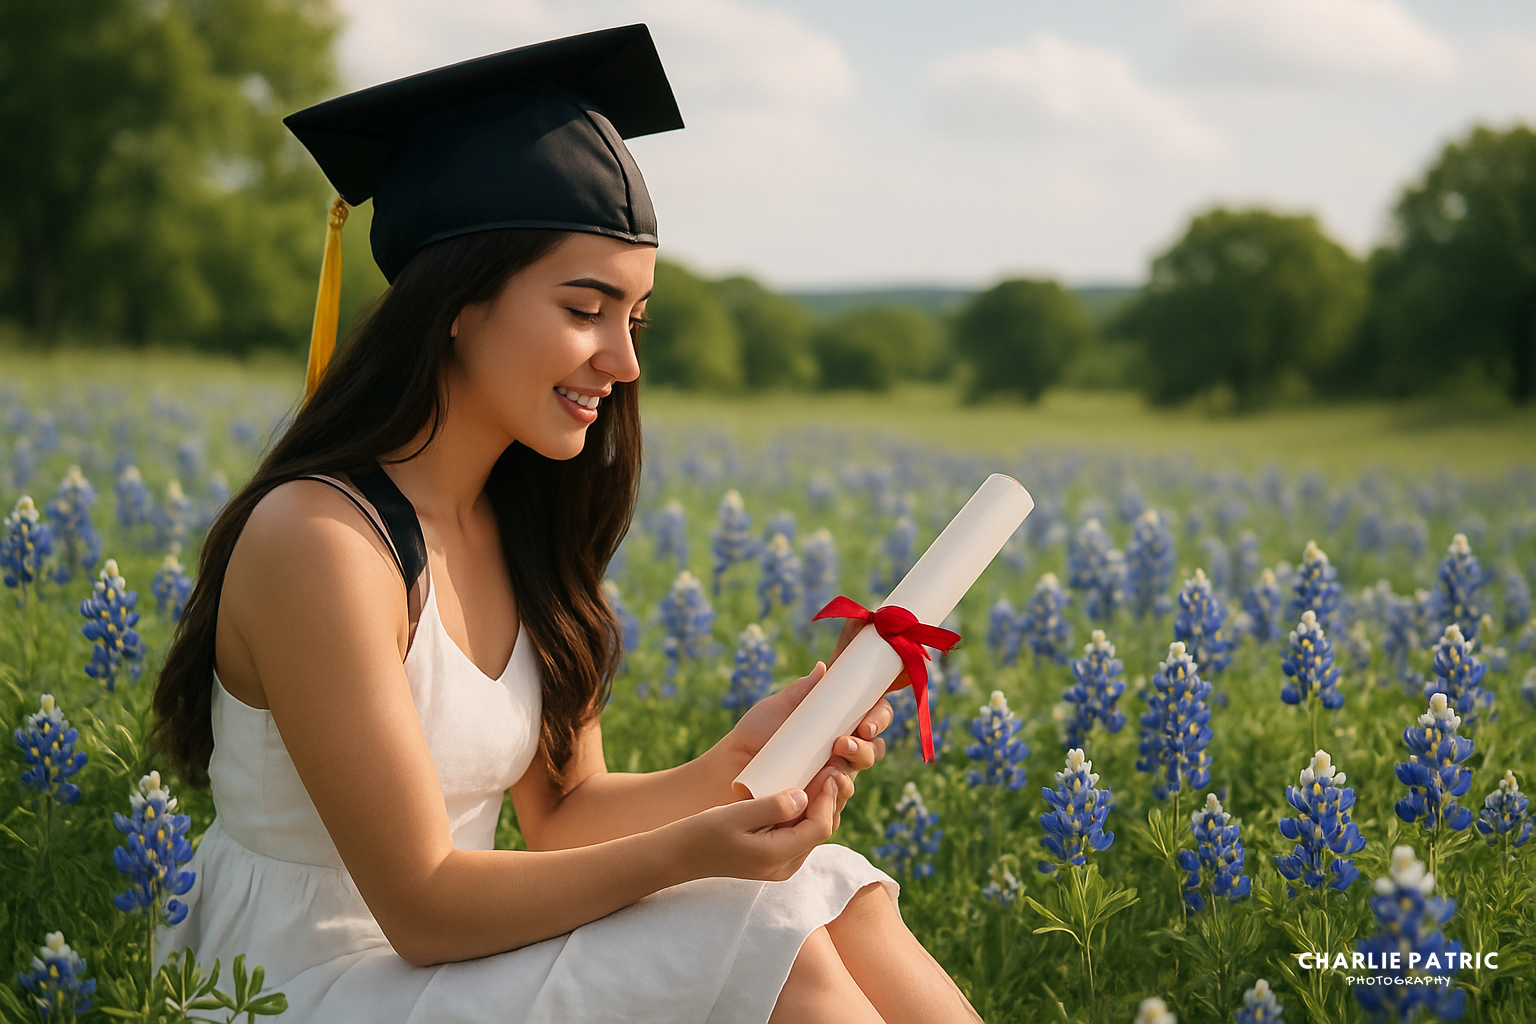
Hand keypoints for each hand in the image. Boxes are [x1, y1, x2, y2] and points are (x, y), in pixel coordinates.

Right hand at [674, 780, 839, 881]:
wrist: (679, 855)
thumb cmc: (703, 833)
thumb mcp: (736, 815)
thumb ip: (772, 806)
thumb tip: (804, 795)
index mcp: (777, 857)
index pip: (820, 827)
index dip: (829, 798)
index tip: (828, 770)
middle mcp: (785, 866)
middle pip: (822, 830)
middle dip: (831, 799)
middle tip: (833, 768)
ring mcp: (781, 863)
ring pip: (814, 830)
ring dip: (821, 803)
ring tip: (823, 773)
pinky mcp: (774, 856)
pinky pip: (800, 831)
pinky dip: (807, 810)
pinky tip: (805, 788)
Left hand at [717, 619, 896, 828]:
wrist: (731, 767)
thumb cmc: (755, 734)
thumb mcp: (777, 708)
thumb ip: (801, 690)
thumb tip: (823, 668)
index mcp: (838, 723)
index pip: (873, 717)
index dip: (879, 718)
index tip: (865, 724)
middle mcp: (842, 750)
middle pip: (875, 748)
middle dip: (868, 747)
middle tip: (844, 744)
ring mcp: (833, 777)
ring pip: (859, 774)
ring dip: (852, 770)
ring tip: (831, 767)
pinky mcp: (821, 801)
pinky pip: (840, 802)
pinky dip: (837, 794)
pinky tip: (824, 787)